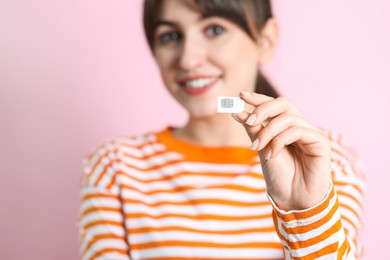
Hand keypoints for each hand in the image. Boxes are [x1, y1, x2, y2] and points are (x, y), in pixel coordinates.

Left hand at [232, 91, 331, 210]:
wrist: (292, 198)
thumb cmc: (278, 175)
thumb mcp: (261, 148)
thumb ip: (253, 129)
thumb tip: (237, 111)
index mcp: (285, 126)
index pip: (273, 105)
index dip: (258, 98)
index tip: (241, 95)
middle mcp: (299, 126)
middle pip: (283, 103)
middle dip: (263, 108)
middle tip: (249, 121)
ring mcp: (311, 132)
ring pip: (288, 117)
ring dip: (268, 131)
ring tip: (257, 147)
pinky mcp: (321, 141)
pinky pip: (297, 130)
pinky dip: (280, 140)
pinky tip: (272, 154)